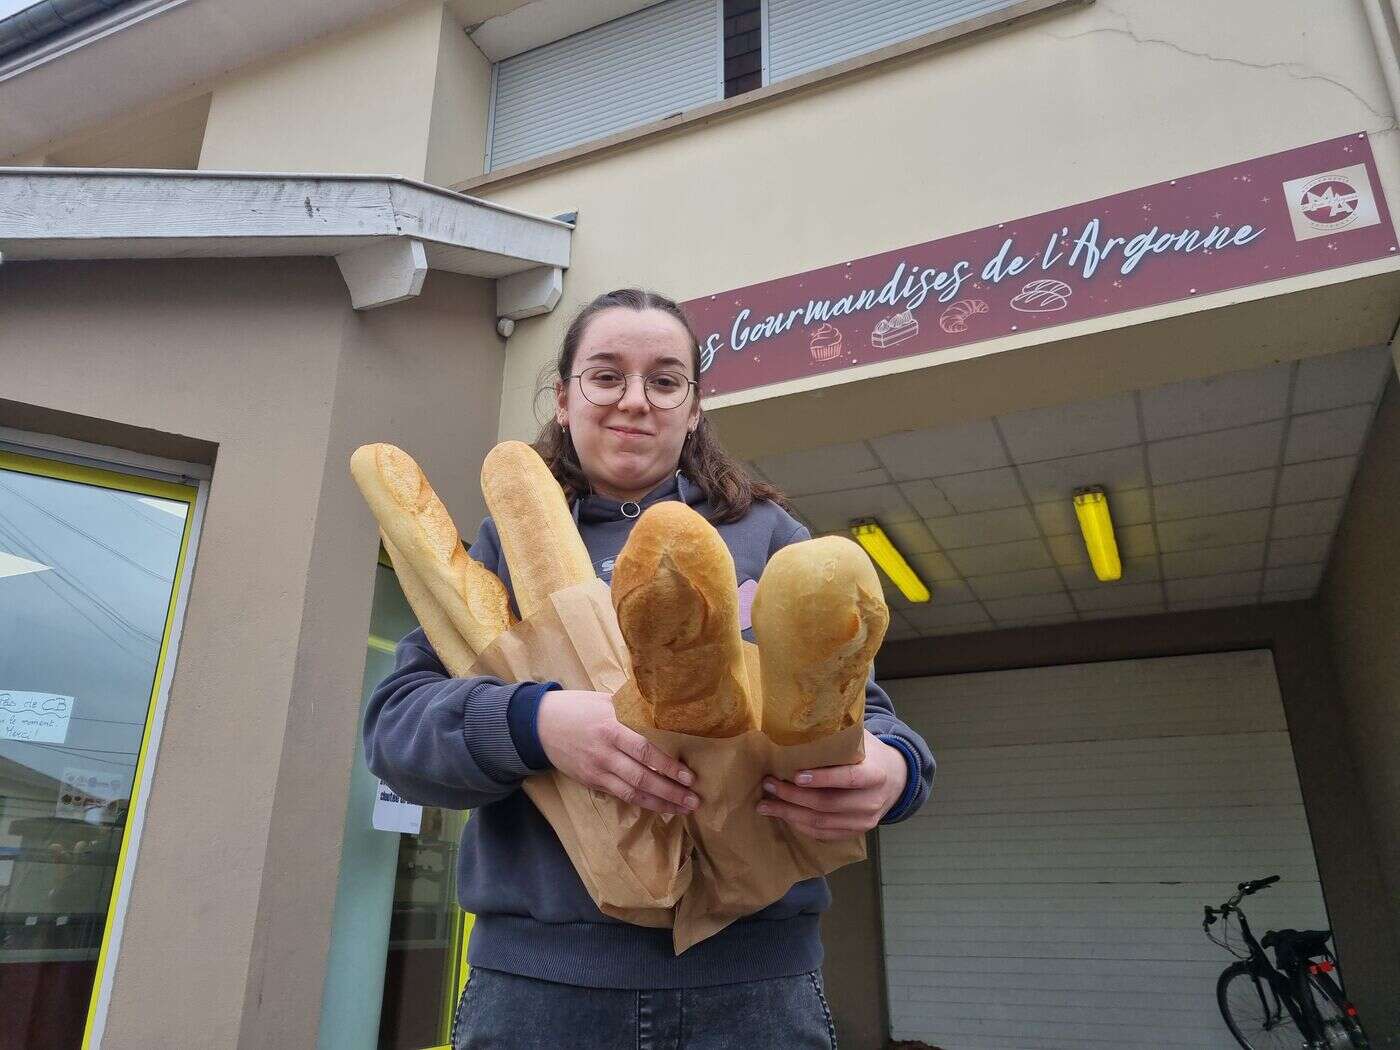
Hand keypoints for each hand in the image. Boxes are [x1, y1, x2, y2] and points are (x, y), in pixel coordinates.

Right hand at [537, 690, 699, 815]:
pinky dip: (641, 802)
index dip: (668, 766)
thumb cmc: (577, 707)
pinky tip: (659, 806)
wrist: (539, 724)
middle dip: (670, 791)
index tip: (689, 776)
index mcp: (611, 727)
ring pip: (632, 792)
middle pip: (642, 777)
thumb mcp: (605, 701)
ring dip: (660, 803)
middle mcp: (605, 752)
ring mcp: (597, 770)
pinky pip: (620, 795)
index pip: (645, 750)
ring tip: (682, 808)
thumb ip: (632, 710)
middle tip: (694, 800)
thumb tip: (666, 710)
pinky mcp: (591, 781)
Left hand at [756, 730, 906, 839]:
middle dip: (793, 797)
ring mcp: (864, 821)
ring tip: (765, 805)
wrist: (895, 778)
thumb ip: (839, 735)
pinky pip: (823, 834)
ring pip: (822, 823)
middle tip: (768, 785)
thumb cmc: (870, 754)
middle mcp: (872, 802)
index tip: (796, 775)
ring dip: (790, 815)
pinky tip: (782, 816)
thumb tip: (802, 722)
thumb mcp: (862, 740)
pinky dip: (800, 826)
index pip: (849, 778)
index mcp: (875, 775)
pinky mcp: (854, 832)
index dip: (823, 779)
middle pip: (828, 804)